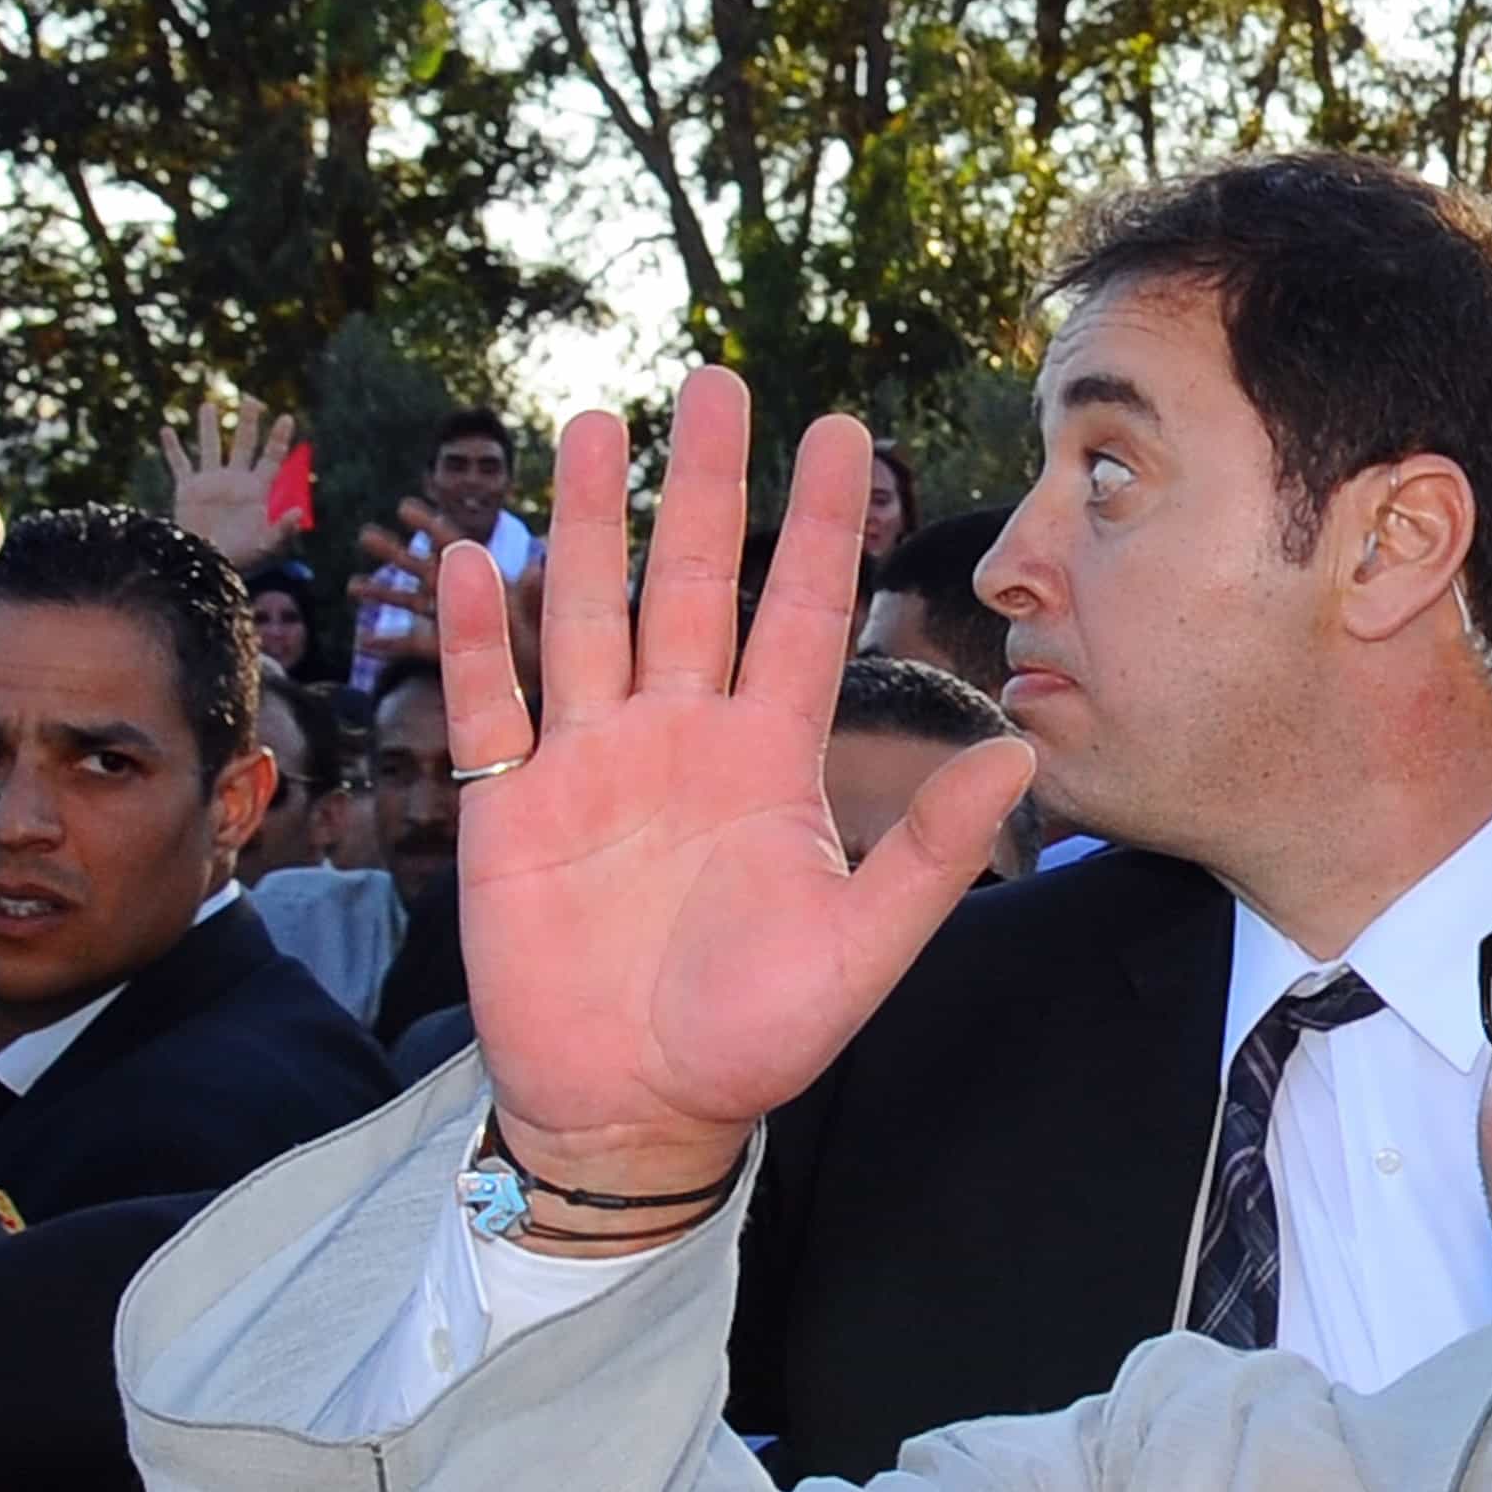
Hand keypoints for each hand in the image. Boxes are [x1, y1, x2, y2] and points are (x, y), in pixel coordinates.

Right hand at [160, 389, 303, 564]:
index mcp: (257, 491)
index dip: (279, 439)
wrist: (208, 567)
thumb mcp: (266, 546)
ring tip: (207, 405)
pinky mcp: (188, 490)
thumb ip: (283, 529)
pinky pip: (179, 464)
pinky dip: (172, 448)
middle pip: (244, 444)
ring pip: (210, 447)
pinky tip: (166, 430)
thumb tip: (299, 513)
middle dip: (248, 422)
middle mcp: (235, 482)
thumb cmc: (241, 559)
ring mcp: (211, 484)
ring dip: (208, 427)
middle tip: (252, 399)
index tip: (287, 418)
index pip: (272, 458)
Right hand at [443, 377, 1029, 1219]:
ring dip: (586, 524)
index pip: (801, 614)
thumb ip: (930, 852)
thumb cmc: (754, 1039)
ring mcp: (592, 762)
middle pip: (694, 584)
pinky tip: (472, 560)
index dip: (822, 524)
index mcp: (769, 759)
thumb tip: (1019, 754)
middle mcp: (681, 738)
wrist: (638, 1110)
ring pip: (590, 613)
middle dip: (705, 485)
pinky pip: (494, 703)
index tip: (842, 430)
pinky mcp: (513, 805)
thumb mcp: (863, 949)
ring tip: (592, 425)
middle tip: (717, 381)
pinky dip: (479, 635)